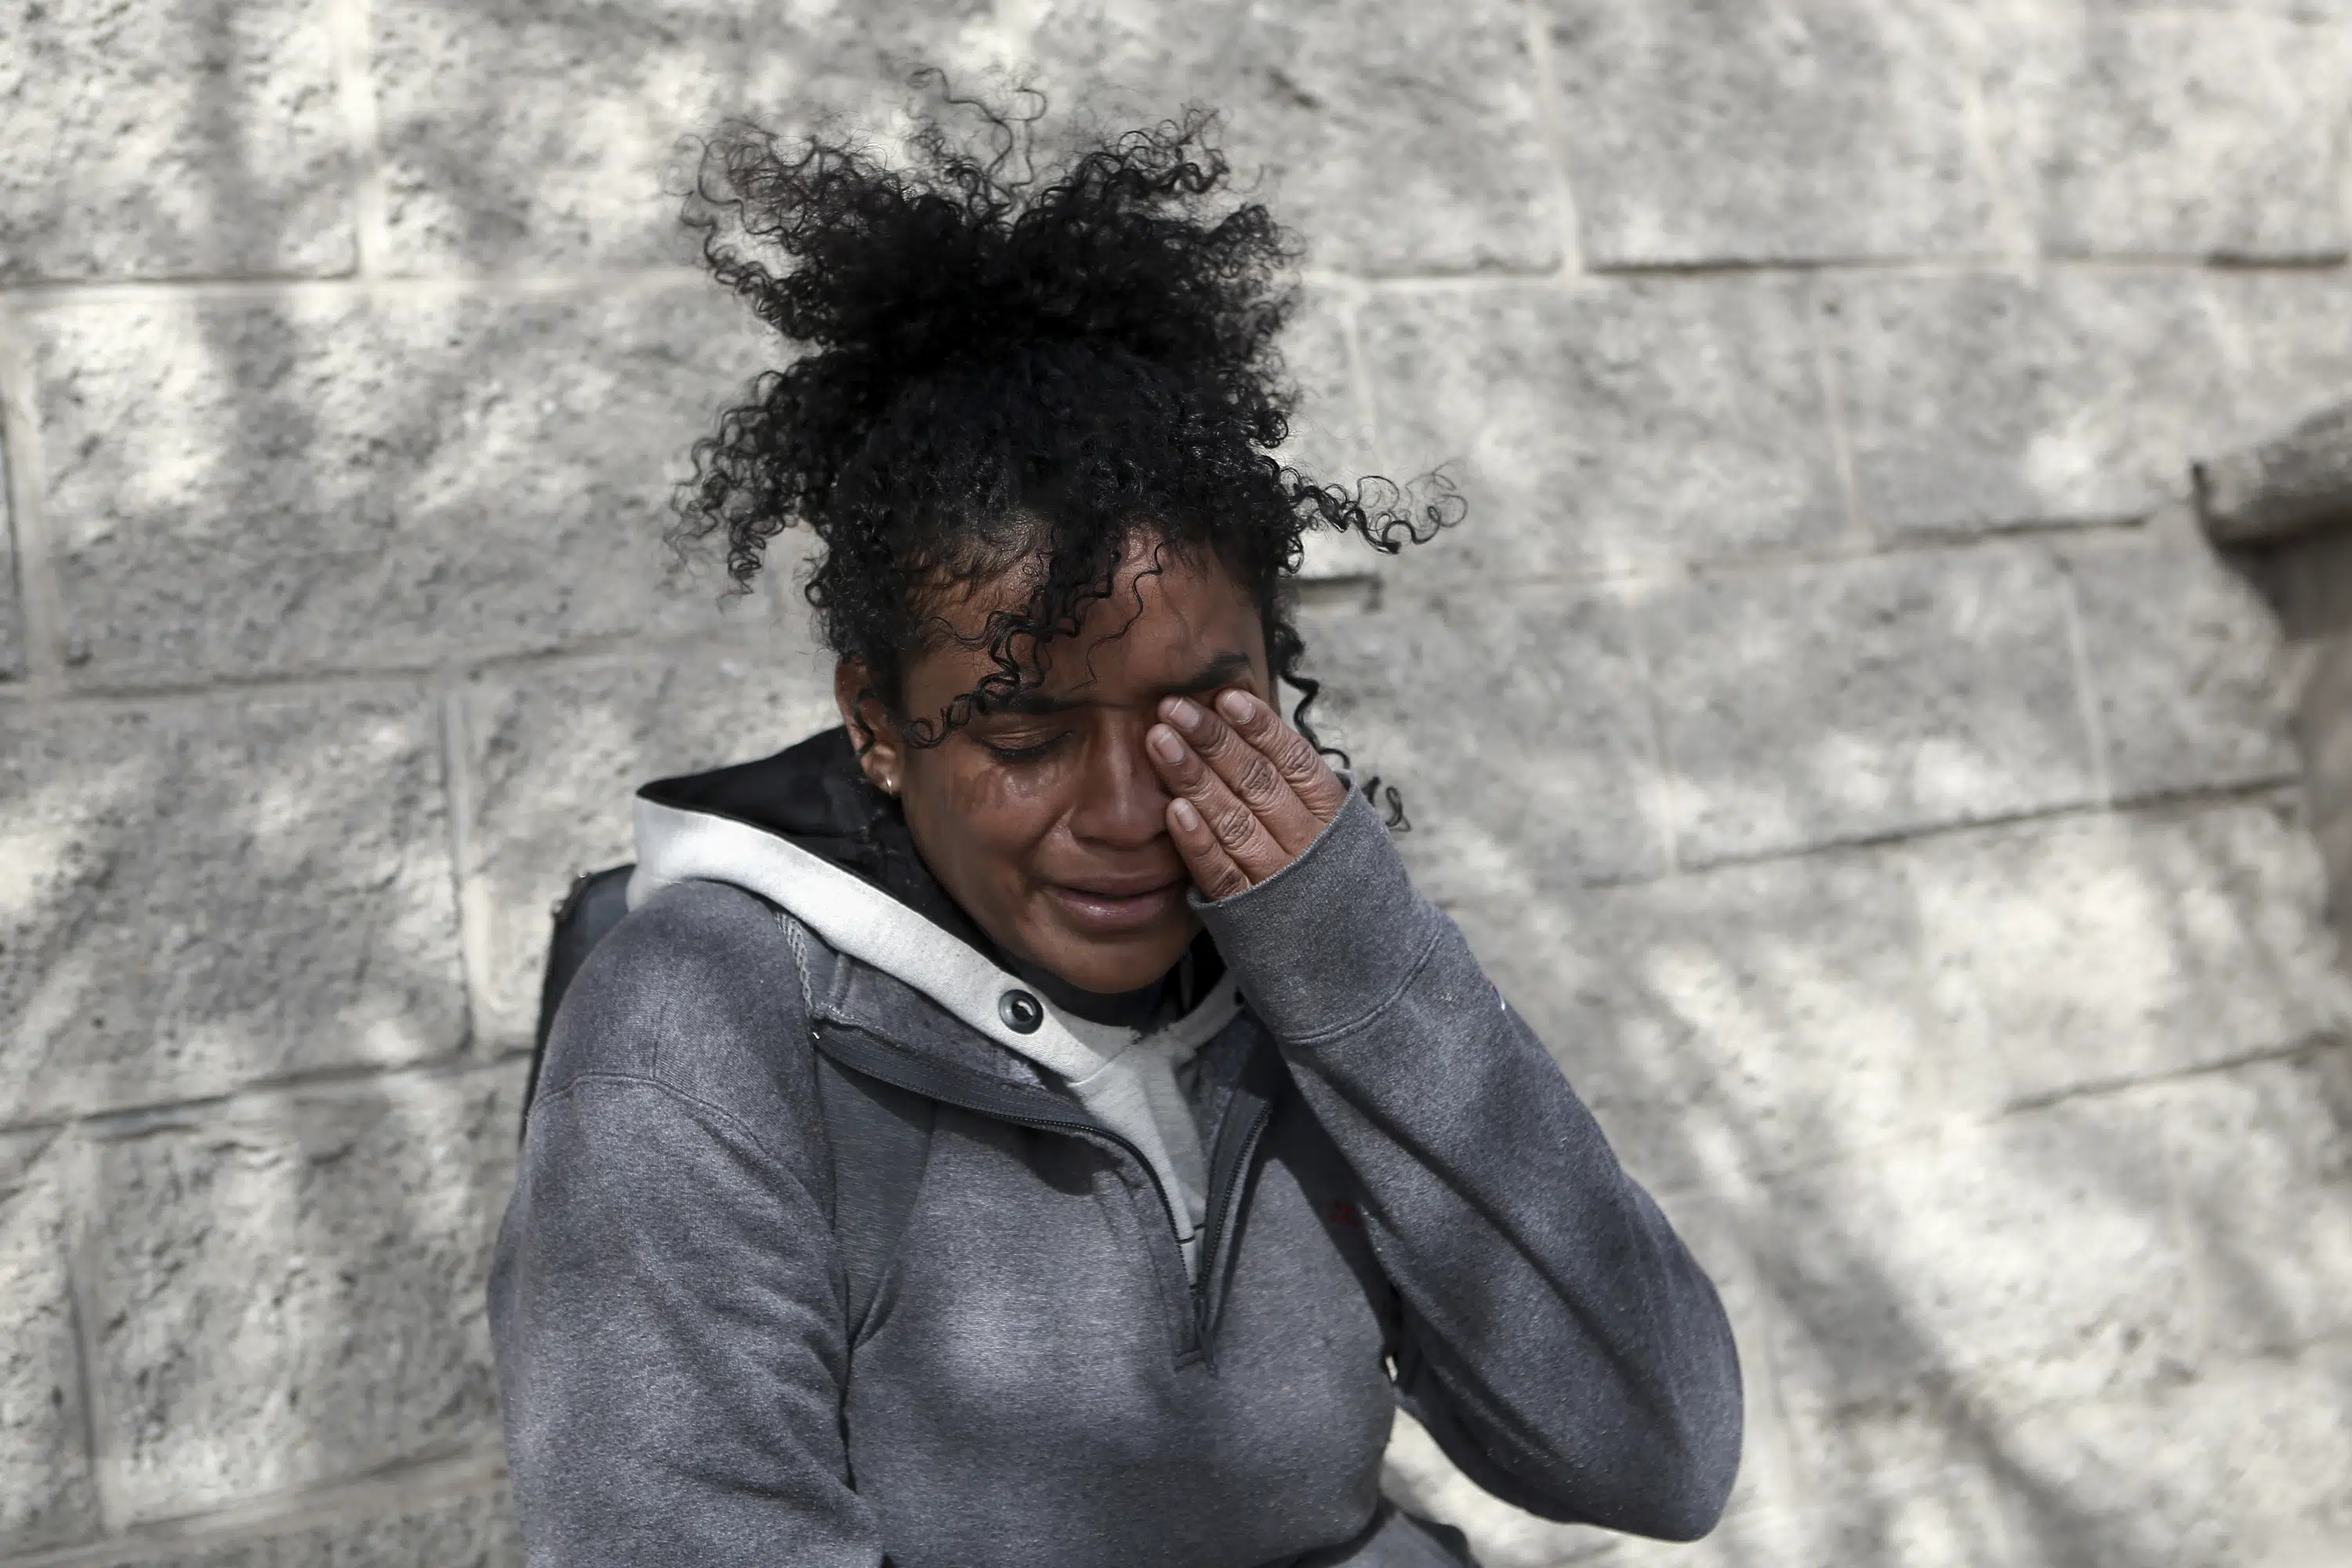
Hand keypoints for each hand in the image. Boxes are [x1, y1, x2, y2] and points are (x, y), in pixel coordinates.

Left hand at [1145, 687, 1349, 899]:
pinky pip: (1221, 874)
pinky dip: (1197, 842)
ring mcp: (1279, 881)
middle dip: (1212, 740)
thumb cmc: (1336, 881)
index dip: (1259, 727)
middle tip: (1172, 705)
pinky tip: (1173, 809)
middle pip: (1258, 783)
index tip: (1224, 696)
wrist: (1361, 968)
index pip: (1295, 760)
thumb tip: (1255, 732)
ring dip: (1194, 778)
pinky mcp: (1250, 915)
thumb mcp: (1339, 831)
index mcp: (1334, 817)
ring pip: (1234, 821)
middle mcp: (1310, 846)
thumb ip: (1301, 789)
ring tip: (1159, 741)